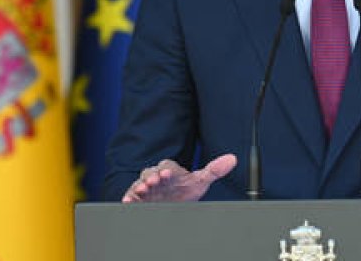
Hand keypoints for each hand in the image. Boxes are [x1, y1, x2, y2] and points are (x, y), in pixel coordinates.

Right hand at [121, 154, 237, 202]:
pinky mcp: (139, 198)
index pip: (167, 166)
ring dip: (140, 186)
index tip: (168, 175)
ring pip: (140, 183)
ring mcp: (147, 187)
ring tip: (141, 191)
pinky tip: (128, 202)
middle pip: (151, 172)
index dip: (167, 170)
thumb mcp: (201, 181)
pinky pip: (131, 195)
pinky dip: (129, 198)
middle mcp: (157, 176)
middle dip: (151, 177)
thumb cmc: (186, 189)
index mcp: (170, 170)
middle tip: (153, 182)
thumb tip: (232, 159)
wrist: (175, 202)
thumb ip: (214, 170)